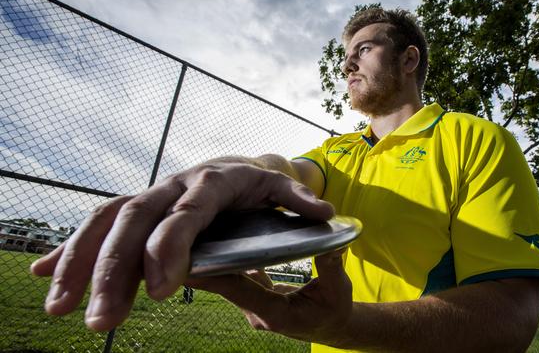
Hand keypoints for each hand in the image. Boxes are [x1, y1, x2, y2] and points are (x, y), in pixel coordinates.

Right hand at [29, 161, 333, 330]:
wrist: (241, 168)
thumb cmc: (264, 186)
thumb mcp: (286, 190)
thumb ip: (301, 204)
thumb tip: (326, 217)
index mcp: (214, 181)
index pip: (187, 212)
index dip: (170, 247)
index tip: (158, 290)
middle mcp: (175, 183)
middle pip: (135, 219)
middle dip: (113, 268)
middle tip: (101, 320)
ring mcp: (153, 194)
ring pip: (107, 221)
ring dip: (79, 263)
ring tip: (60, 310)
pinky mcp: (139, 209)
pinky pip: (99, 224)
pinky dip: (71, 249)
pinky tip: (44, 276)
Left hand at [185, 249, 351, 344]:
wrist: (331, 328)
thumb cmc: (334, 311)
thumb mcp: (339, 291)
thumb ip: (332, 268)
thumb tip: (332, 245)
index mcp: (275, 314)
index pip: (238, 291)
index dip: (212, 276)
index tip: (187, 261)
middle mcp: (257, 312)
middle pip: (223, 284)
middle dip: (201, 264)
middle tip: (176, 238)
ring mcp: (252, 307)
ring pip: (224, 281)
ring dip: (208, 261)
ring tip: (189, 233)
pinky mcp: (252, 298)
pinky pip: (233, 278)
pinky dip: (224, 262)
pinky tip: (212, 240)